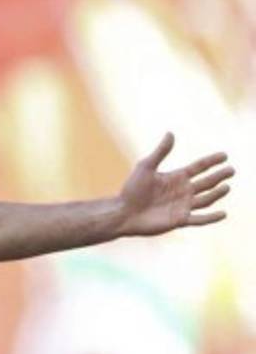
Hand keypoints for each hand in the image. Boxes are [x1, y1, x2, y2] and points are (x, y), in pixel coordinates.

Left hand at [117, 132, 233, 236]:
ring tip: (226, 187)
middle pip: (206, 182)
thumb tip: (170, 133)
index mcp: (176, 177)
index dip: (211, 161)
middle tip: (231, 170)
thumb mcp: (146, 167)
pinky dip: (211, 218)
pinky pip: (199, 219)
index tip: (224, 155)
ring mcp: (182, 206)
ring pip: (206, 199)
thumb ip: (160, 152)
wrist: (123, 212)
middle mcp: (182, 191)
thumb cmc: (131, 190)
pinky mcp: (179, 220)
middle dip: (219, 176)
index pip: (199, 167)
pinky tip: (223, 214)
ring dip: (217, 194)